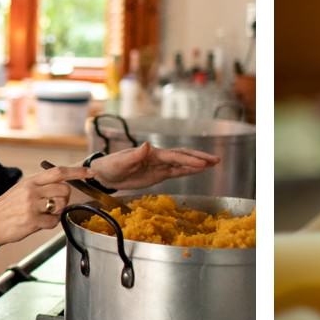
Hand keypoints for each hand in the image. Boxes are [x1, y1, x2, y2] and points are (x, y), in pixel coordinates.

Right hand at [0, 164, 92, 243]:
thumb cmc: (4, 209)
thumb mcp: (20, 190)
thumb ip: (40, 187)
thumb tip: (62, 188)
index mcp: (30, 181)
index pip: (59, 172)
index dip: (77, 172)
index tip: (91, 172)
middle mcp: (32, 191)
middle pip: (65, 190)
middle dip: (65, 199)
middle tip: (55, 205)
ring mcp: (32, 206)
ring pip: (61, 206)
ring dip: (57, 212)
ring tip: (43, 215)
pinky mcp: (31, 221)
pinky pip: (53, 222)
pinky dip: (49, 224)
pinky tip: (37, 223)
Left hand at [88, 142, 219, 191]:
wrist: (103, 173)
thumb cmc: (110, 166)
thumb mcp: (120, 162)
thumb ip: (134, 155)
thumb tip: (147, 145)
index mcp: (151, 154)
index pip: (174, 156)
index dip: (188, 160)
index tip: (202, 164)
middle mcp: (158, 157)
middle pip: (183, 156)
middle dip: (199, 158)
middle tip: (216, 160)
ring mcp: (159, 166)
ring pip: (182, 163)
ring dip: (197, 163)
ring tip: (214, 164)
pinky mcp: (158, 174)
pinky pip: (176, 171)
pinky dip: (188, 171)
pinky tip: (199, 170)